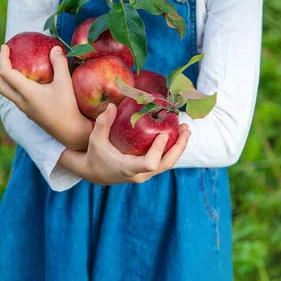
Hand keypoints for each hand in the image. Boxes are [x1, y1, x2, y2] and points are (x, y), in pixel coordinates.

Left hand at [0, 44, 91, 149]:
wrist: (70, 133)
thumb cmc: (68, 108)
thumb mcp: (65, 83)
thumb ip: (59, 64)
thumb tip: (54, 47)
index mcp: (27, 93)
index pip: (6, 73)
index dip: (3, 58)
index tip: (5, 46)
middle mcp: (22, 102)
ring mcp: (25, 109)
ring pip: (5, 93)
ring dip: (2, 79)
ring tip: (6, 67)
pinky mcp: (30, 112)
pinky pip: (14, 96)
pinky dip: (11, 85)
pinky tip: (22, 81)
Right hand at [57, 102, 191, 184]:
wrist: (94, 172)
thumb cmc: (95, 155)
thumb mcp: (95, 140)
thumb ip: (103, 123)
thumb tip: (111, 105)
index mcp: (128, 168)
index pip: (150, 163)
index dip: (159, 150)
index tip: (164, 134)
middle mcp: (140, 174)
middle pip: (166, 164)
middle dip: (178, 147)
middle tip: (185, 129)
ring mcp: (145, 174)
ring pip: (167, 163)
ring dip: (179, 147)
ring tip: (186, 130)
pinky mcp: (147, 170)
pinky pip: (163, 161)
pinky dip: (172, 149)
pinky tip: (176, 135)